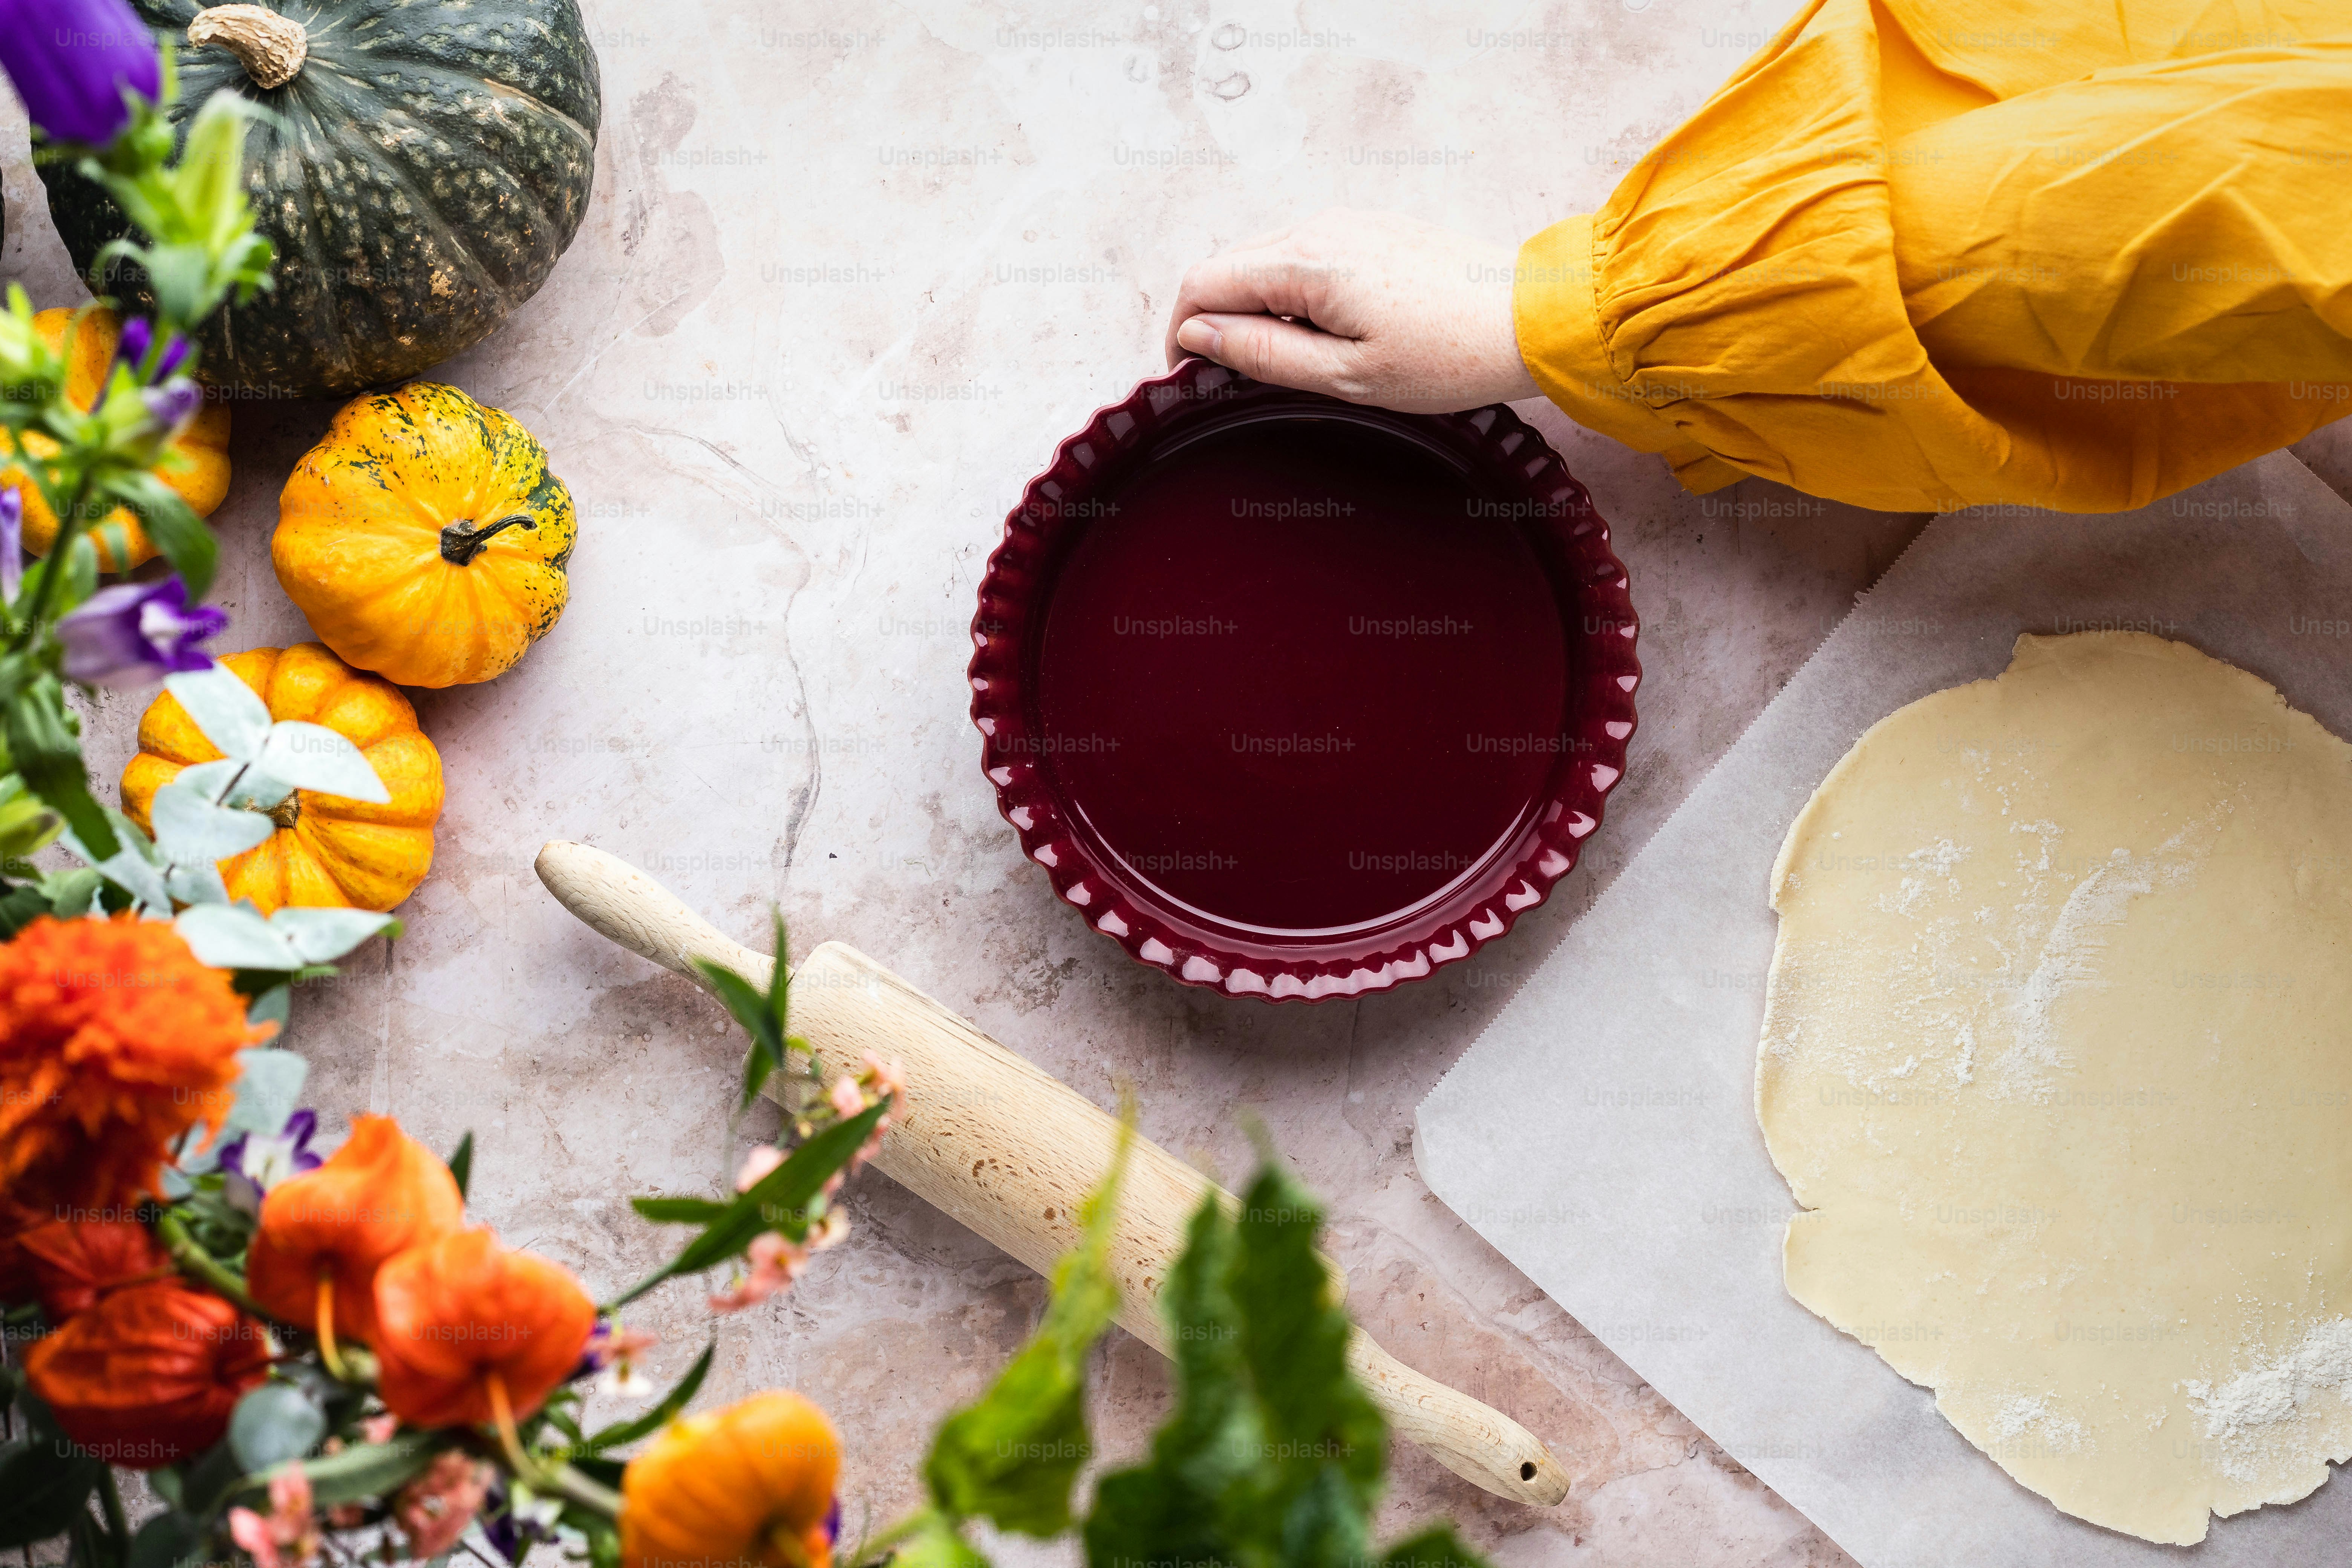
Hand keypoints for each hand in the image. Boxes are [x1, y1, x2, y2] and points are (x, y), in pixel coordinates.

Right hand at [1163, 209, 1539, 413]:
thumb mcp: (1345, 376)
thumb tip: (1199, 335)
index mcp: (1306, 263)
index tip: (1189, 375)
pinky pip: (1306, 255)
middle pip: (1228, 266)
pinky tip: (1322, 332)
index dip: (1180, 332)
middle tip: (1230, 376)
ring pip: (1265, 260)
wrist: (1530, 318)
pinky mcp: (1372, 230)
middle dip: (1213, 318)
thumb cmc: (1449, 355)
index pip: (1203, 283)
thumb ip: (1263, 354)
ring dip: (1253, 307)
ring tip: (1283, 361)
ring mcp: (1347, 222)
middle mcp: (1319, 227)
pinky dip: (1291, 293)